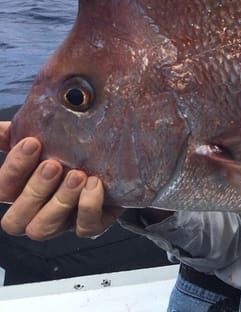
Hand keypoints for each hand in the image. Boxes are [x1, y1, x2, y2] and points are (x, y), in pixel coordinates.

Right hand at [0, 121, 120, 238]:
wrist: (114, 163)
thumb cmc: (71, 152)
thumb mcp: (46, 139)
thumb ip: (19, 134)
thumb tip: (0, 128)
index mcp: (19, 191)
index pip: (1, 191)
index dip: (13, 170)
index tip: (32, 143)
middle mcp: (36, 212)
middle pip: (15, 220)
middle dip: (34, 191)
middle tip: (54, 165)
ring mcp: (63, 222)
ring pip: (44, 229)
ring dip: (60, 201)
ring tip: (77, 175)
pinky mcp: (92, 224)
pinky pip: (85, 228)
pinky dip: (88, 207)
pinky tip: (94, 184)